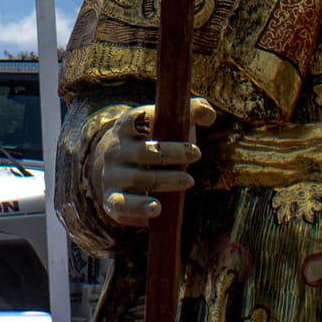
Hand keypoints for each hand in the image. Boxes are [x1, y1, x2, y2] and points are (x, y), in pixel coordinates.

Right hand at [88, 98, 215, 226]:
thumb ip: (190, 112)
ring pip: (139, 178)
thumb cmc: (152, 141)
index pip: (140, 119)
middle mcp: (116, 149)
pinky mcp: (112, 199)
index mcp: (127, 126)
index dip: (161, 121)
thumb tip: (209, 115)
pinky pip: (123, 204)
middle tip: (197, 154)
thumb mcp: (166, 123)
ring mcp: (112, 175)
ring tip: (189, 180)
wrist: (116, 169)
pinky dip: (139, 207)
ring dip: (166, 180)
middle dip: (172, 153)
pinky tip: (157, 209)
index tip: (182, 122)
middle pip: (144, 151)